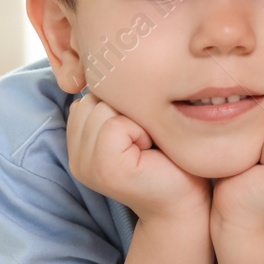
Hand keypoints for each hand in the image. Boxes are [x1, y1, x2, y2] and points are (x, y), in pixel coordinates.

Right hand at [65, 91, 209, 222]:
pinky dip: (139, 131)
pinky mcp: (102, 169)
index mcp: (80, 139)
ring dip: (136, 120)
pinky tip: (149, 151)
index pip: (91, 93)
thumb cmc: (171, 158)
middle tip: (148, 140)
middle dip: (129, 110)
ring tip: (149, 145)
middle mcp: (75, 153)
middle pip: (95, 98)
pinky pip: (114, 125)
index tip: (143, 132)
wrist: (188, 201)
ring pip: (103, 108)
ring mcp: (84, 164)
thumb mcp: (140, 122)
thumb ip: (117, 102)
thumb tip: (110, 63)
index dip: (124, 104)